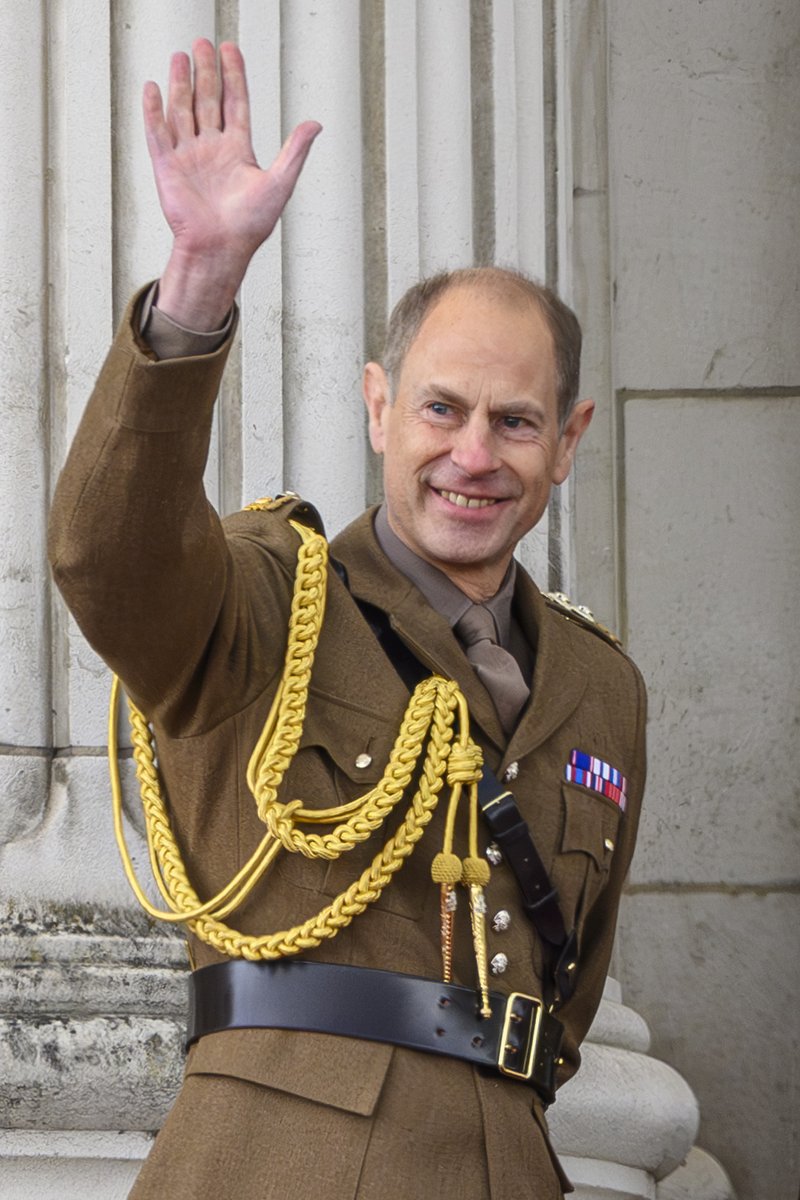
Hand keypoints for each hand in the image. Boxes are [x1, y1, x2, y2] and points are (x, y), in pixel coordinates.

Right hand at [143, 39, 320, 328]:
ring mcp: (188, 156)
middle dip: (205, 72)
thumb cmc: (250, 226)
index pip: (234, 103)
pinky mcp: (167, 167)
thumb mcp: (280, 183)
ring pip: (182, 110)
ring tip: (180, 56)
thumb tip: (316, 124)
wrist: (220, 250)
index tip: (230, 50)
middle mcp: (211, 149)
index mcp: (237, 151)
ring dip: (181, 83)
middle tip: (203, 44)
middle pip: (207, 100)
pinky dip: (154, 111)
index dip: (233, 76)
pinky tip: (153, 88)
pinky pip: (158, 133)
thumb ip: (295, 151)